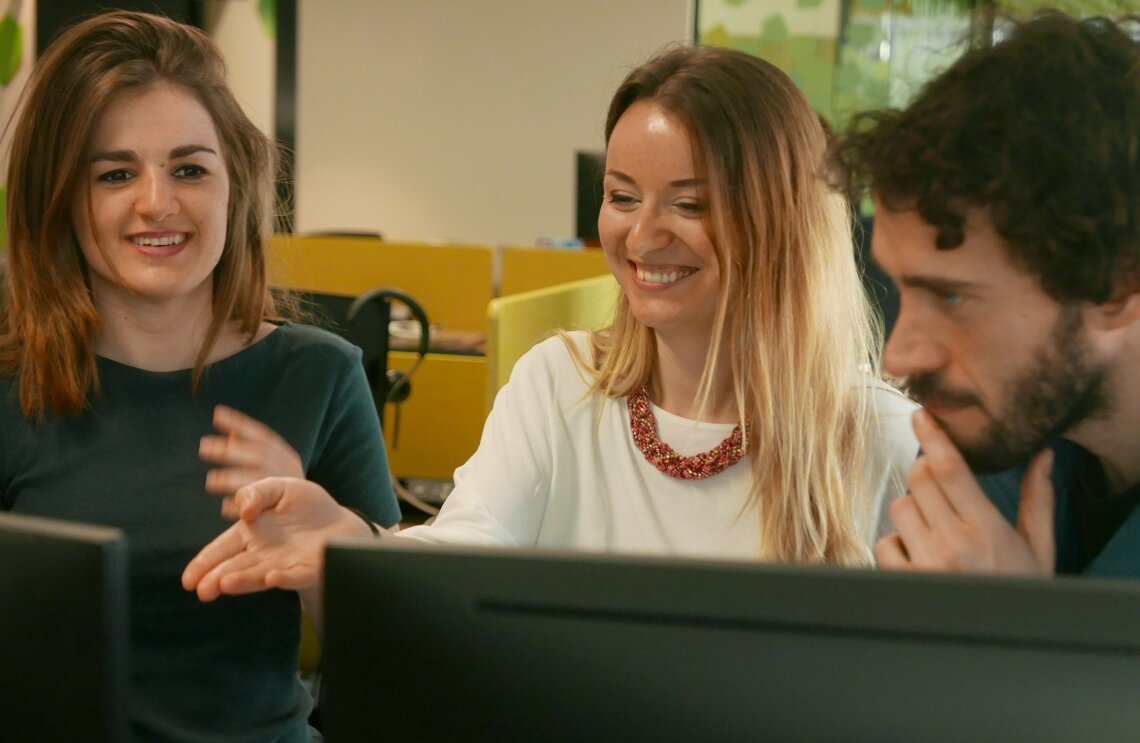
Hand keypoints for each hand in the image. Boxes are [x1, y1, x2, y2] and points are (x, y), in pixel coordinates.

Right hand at [181, 477, 373, 600]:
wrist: (341, 520)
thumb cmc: (307, 506)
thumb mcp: (280, 487)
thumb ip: (257, 492)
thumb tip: (245, 510)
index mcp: (252, 534)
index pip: (222, 549)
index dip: (204, 564)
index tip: (187, 580)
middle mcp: (263, 554)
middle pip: (235, 568)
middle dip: (217, 578)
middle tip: (201, 591)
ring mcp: (285, 564)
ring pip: (259, 575)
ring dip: (243, 581)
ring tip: (225, 585)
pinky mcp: (309, 568)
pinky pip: (295, 575)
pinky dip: (284, 577)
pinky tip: (272, 576)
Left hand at [200, 405, 303, 512]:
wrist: (310, 522)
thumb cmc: (283, 491)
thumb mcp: (276, 468)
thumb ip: (255, 453)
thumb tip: (231, 435)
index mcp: (287, 458)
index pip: (263, 437)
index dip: (240, 424)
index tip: (216, 414)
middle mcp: (288, 471)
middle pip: (258, 456)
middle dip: (230, 452)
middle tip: (203, 447)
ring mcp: (286, 491)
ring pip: (257, 481)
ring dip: (231, 479)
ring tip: (211, 480)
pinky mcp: (279, 514)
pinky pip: (256, 510)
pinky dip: (239, 507)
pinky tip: (224, 507)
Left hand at [874, 410, 1055, 576]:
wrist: (1005, 641)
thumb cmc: (1021, 591)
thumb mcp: (1039, 547)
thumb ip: (1037, 500)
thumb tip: (1041, 456)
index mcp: (986, 529)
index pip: (950, 469)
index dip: (932, 436)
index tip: (920, 416)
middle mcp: (952, 543)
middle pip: (919, 479)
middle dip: (926, 474)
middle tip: (940, 488)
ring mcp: (924, 564)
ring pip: (899, 507)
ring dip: (912, 509)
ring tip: (936, 530)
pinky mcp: (904, 582)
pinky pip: (886, 542)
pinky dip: (897, 542)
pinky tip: (919, 554)